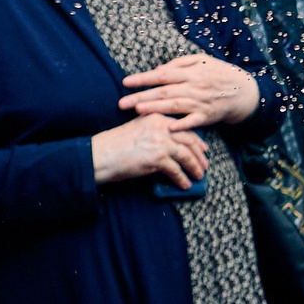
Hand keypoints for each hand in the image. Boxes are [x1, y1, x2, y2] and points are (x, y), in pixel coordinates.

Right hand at [90, 114, 209, 189]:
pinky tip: (185, 185)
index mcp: (157, 118)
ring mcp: (161, 142)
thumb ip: (155, 131)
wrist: (99, 155)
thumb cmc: (114, 145)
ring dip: (195, 167)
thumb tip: (171, 145)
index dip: (196, 139)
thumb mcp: (138, 129)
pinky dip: (182, 179)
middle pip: (190, 140)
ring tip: (199, 176)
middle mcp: (162, 127)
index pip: (183, 127)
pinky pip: (176, 170)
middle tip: (205, 164)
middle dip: (200, 154)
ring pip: (186, 155)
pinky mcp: (157, 158)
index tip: (203, 148)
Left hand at [120, 54, 259, 128]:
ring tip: (137, 110)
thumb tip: (158, 69)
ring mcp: (200, 102)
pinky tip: (169, 128)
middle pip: (164, 91)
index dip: (144, 78)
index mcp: (192, 72)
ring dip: (155, 108)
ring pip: (174, 105)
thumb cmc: (219, 74)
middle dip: (142, 96)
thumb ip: (180, 63)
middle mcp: (194, 87)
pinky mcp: (206, 116)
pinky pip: (192, 121)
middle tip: (122, 102)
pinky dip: (182, 125)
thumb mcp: (203, 61)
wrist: (243, 91)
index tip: (126, 82)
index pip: (163, 75)